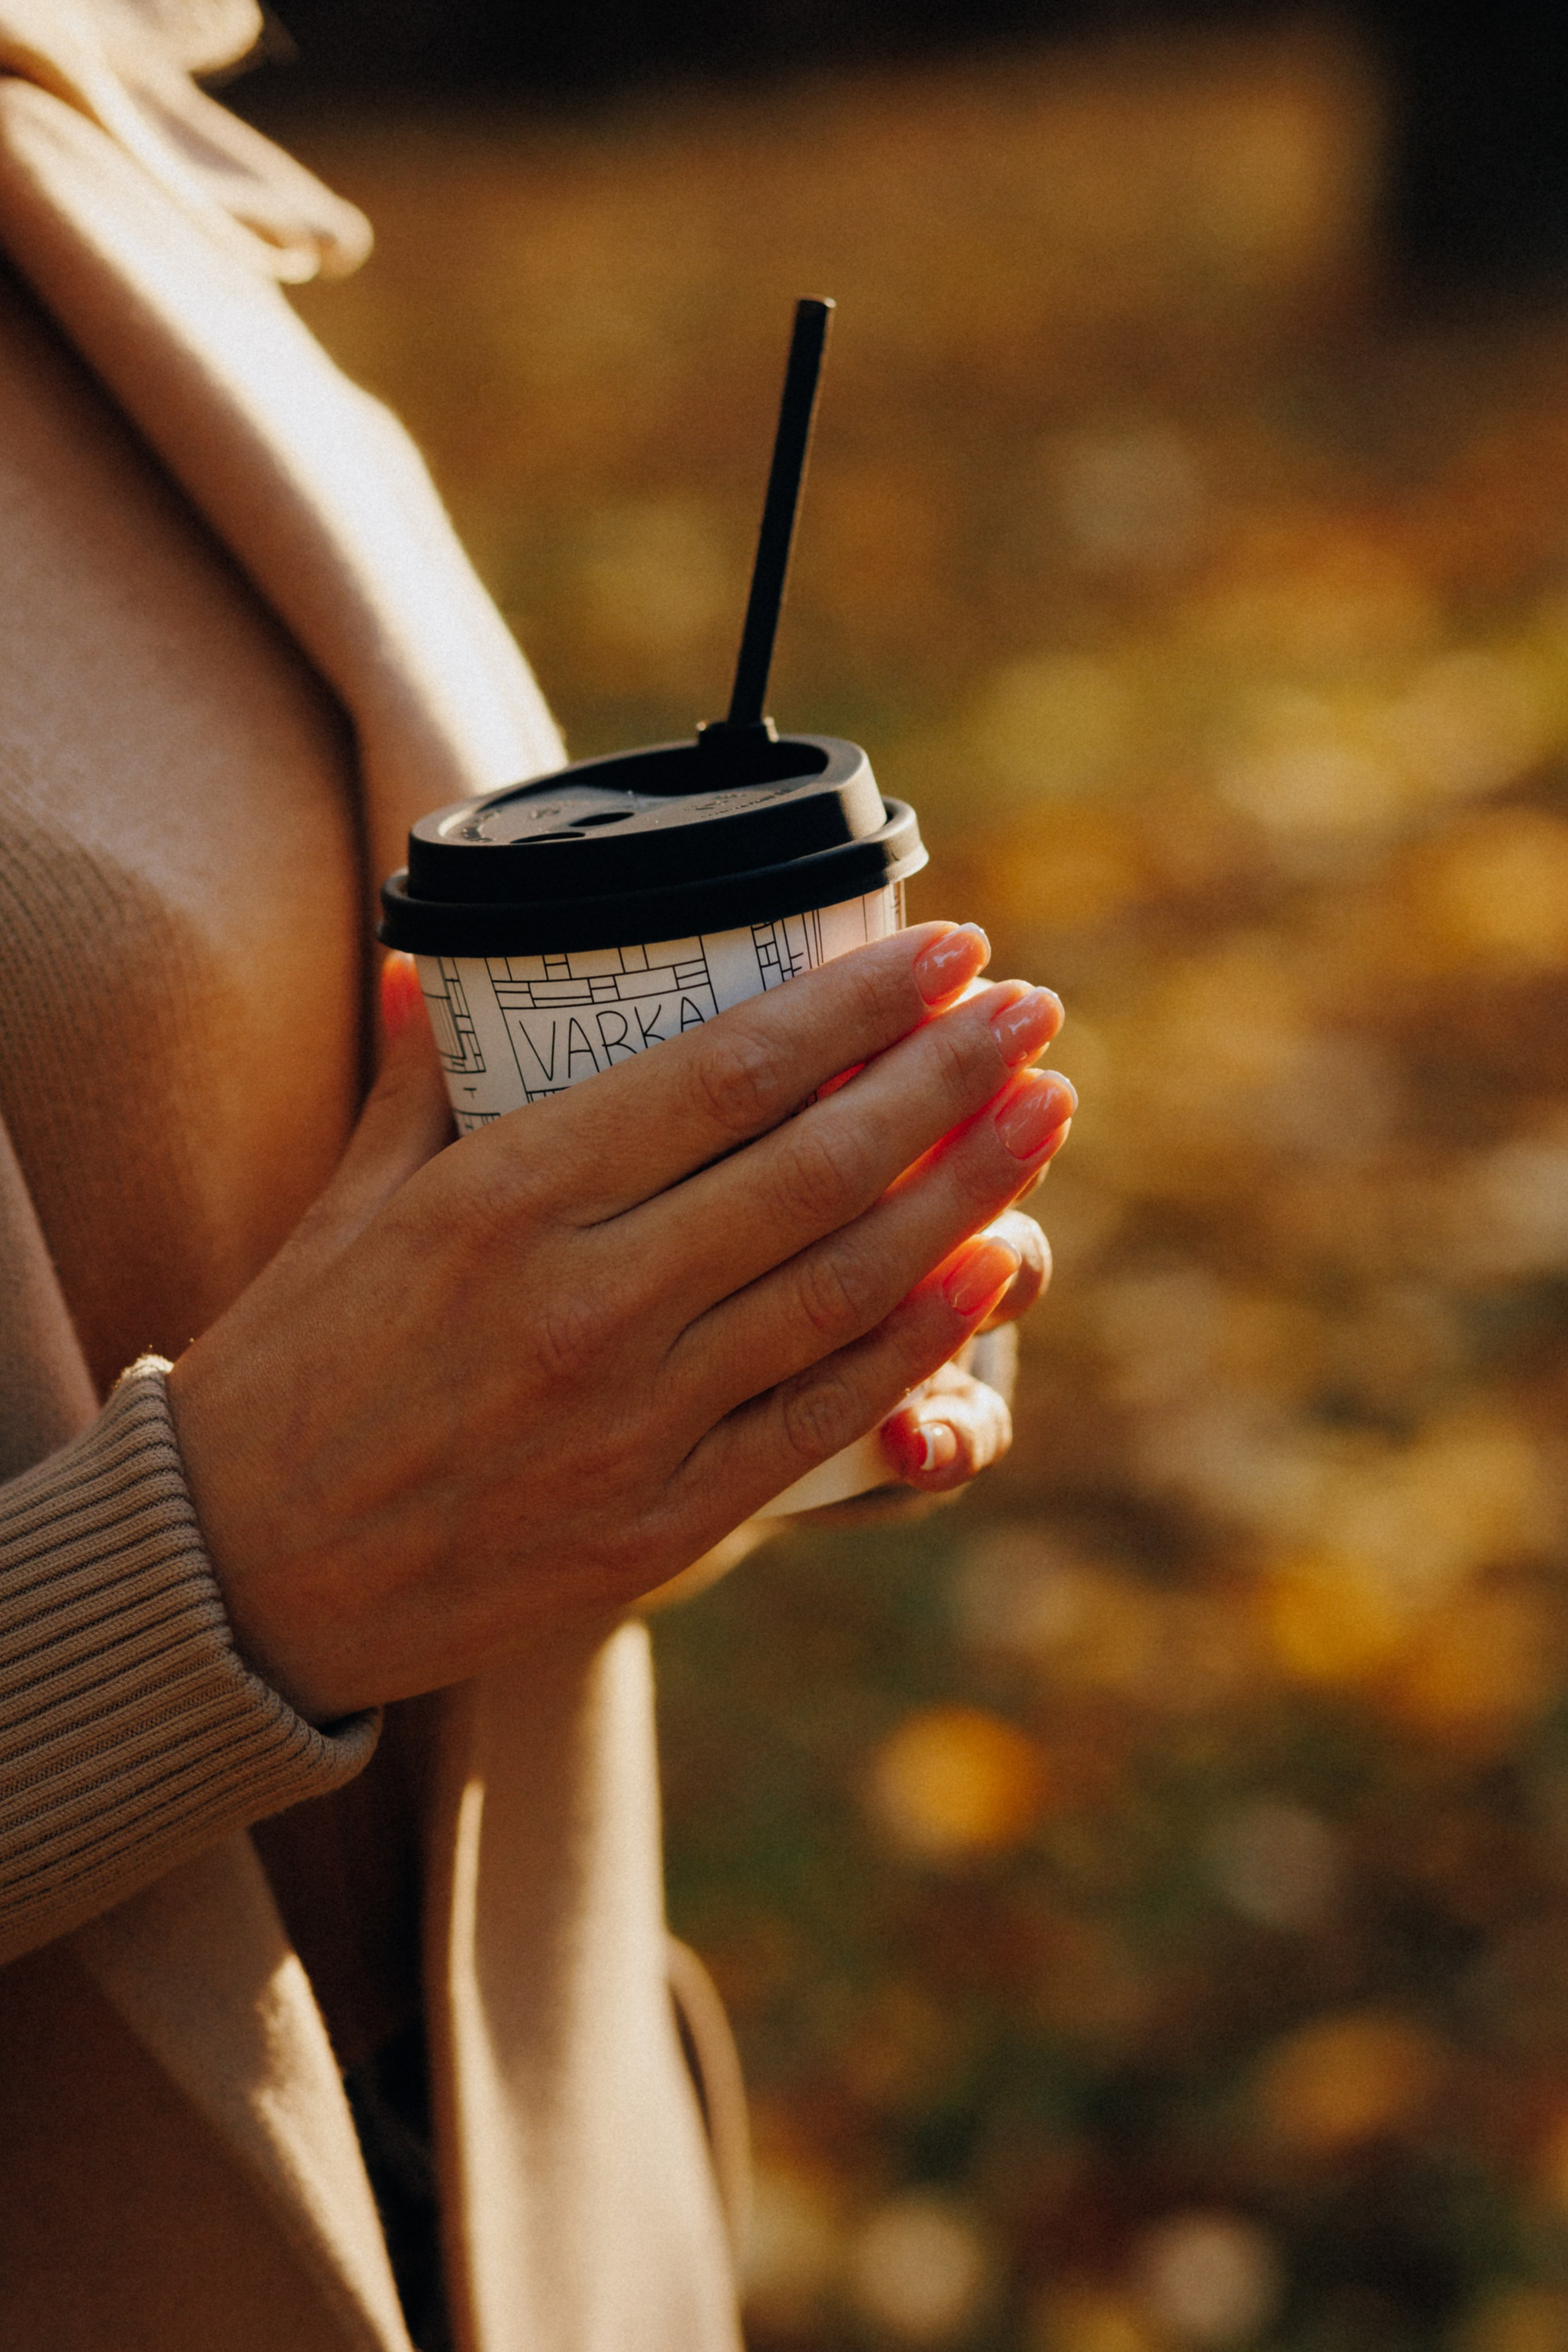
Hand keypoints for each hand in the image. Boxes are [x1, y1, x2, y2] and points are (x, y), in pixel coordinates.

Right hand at [167, 923, 1071, 1719]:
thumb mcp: (347, 1204)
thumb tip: (424, 959)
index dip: (856, 1005)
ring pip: (844, 1284)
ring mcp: (632, 1421)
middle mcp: (583, 1301)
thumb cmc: (295, 1370)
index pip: (723, 1072)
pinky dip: (919, 1338)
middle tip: (1035, 1007)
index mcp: (503, 1198)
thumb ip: (414, 1078)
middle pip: (815, 1165)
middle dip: (948, 1075)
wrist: (242, 1579)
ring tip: (1047, 1111)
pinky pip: (822, 1414)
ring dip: (969, 1189)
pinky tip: (992, 1267)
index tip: (949, 949)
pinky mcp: (661, 1523)